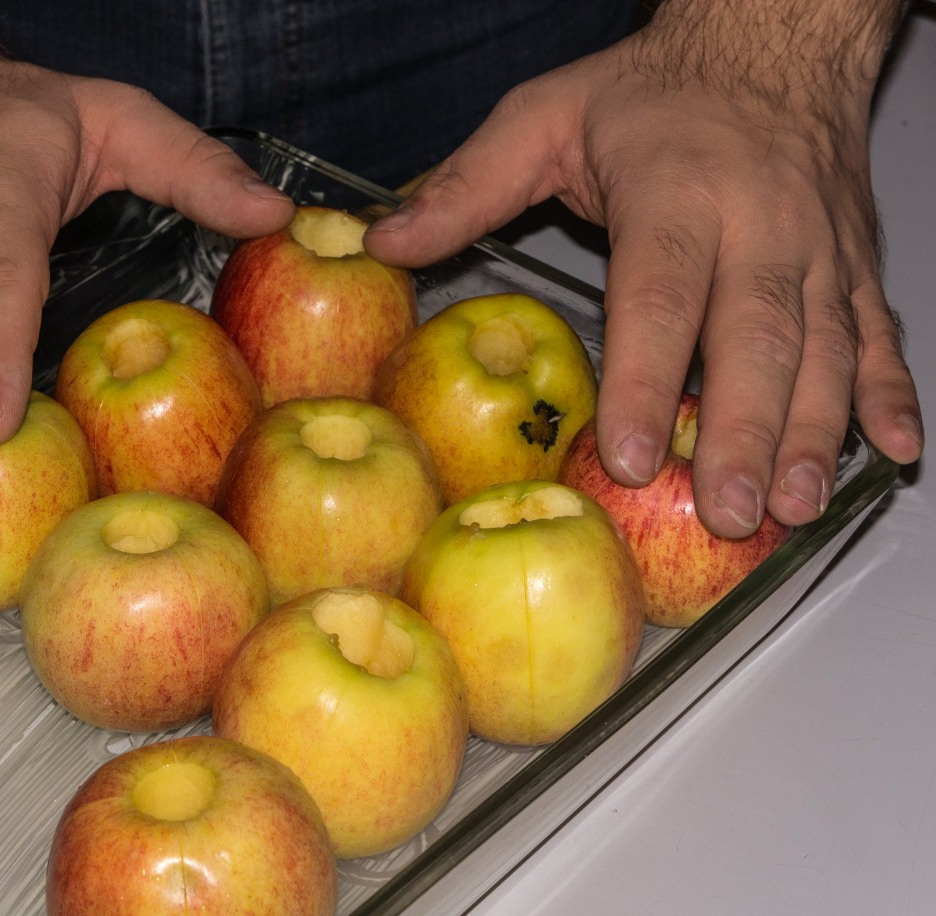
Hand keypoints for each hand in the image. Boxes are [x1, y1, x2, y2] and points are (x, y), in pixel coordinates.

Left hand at [365, 0, 922, 537]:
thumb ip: (469, 184)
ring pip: (825, 350)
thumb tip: (385, 243)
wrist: (777, 36)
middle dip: (741, 433)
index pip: (659, 297)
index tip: (625, 455)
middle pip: (755, 339)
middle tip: (722, 513)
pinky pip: (878, 333)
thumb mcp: (545, 116)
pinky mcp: (855, 264)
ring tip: (793, 508)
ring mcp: (818, 249)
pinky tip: (892, 451)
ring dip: (813, 434)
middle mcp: (760, 224)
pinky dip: (890, 393)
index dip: (645, 379)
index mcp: (676, 192)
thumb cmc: (654, 92)